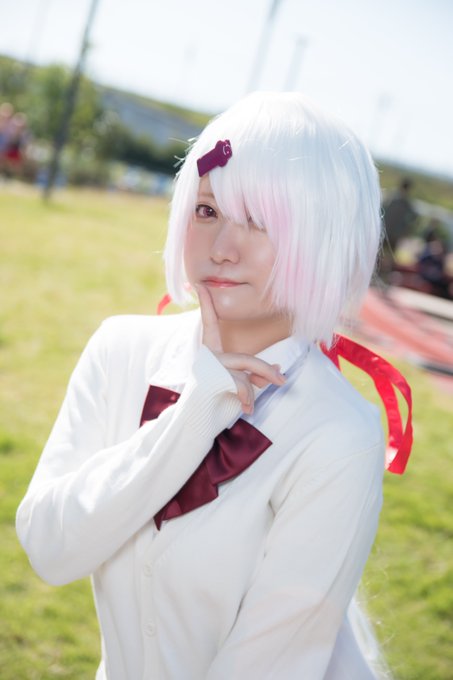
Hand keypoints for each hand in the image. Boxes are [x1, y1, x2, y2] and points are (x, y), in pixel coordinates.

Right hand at [196, 284, 285, 413]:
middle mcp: (207, 357)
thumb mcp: (236, 387)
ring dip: (253, 391)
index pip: (209, 324)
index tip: (200, 285)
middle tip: (282, 381)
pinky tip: (245, 410)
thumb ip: (254, 377)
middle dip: (266, 371)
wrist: (193, 425)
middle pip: (246, 358)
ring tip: (250, 408)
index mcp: (210, 354)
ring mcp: (207, 367)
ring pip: (244, 372)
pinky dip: (247, 398)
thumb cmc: (214, 405)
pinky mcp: (209, 378)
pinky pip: (240, 384)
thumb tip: (279, 370)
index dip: (206, 305)